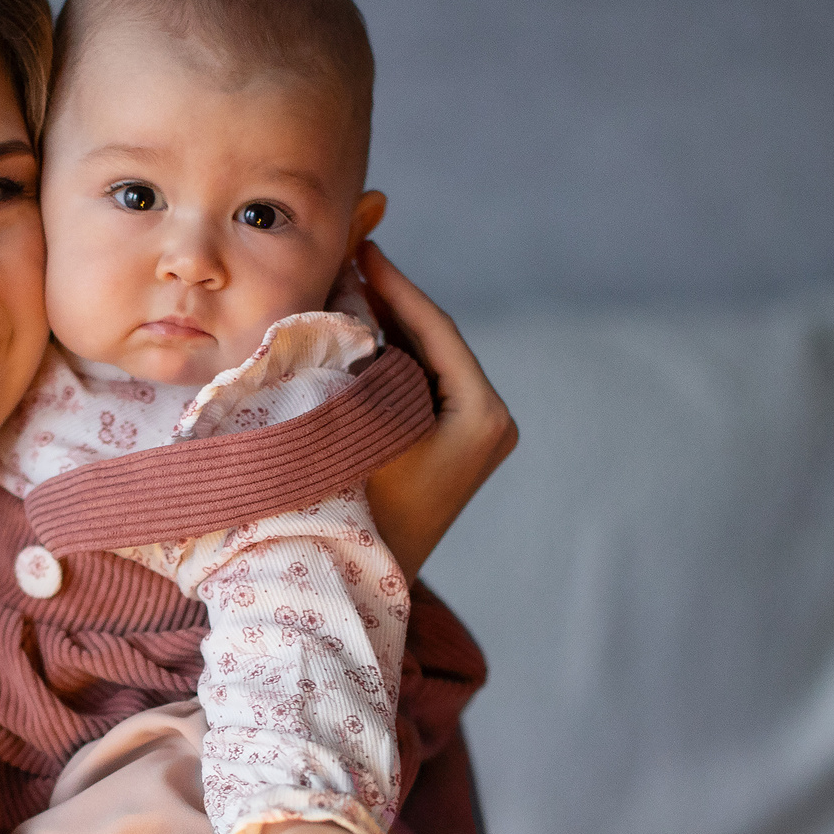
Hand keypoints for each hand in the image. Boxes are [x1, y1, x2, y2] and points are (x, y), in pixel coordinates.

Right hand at [358, 242, 517, 571]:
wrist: (351, 585)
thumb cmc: (356, 508)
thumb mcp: (359, 422)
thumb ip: (361, 356)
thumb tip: (346, 292)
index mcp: (483, 415)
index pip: (436, 330)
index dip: (396, 284)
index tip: (364, 248)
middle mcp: (490, 423)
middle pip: (433, 344)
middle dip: (389, 303)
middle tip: (349, 259)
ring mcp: (473, 439)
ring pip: (424, 365)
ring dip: (385, 331)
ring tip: (343, 288)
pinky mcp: (451, 451)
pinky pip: (418, 391)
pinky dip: (386, 364)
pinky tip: (351, 338)